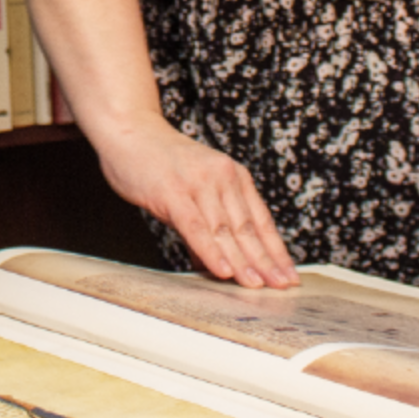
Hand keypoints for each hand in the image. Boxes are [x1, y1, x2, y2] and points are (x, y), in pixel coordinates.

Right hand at [94, 113, 298, 289]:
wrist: (129, 131)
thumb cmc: (160, 161)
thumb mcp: (195, 188)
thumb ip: (208, 225)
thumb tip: (217, 264)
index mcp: (232, 174)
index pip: (261, 220)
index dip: (276, 250)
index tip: (290, 276)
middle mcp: (220, 177)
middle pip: (248, 228)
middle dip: (266, 261)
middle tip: (281, 287)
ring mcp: (197, 183)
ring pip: (225, 230)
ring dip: (243, 261)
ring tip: (256, 286)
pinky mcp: (173, 192)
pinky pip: (196, 227)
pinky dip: (211, 251)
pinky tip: (223, 270)